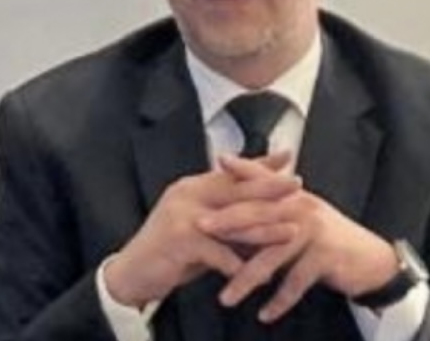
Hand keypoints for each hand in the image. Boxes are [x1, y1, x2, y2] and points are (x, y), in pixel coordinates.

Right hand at [103, 152, 300, 307]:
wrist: (131, 272)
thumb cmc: (169, 252)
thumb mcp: (199, 229)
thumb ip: (225, 220)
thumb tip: (261, 217)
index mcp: (192, 187)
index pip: (231, 172)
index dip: (259, 163)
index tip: (287, 156)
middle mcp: (187, 194)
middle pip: (236, 189)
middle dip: (270, 188)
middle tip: (298, 184)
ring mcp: (181, 214)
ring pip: (233, 220)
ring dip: (265, 228)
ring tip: (291, 231)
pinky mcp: (178, 238)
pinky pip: (216, 250)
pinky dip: (236, 264)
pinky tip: (255, 273)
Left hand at [200, 154, 398, 322]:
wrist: (371, 260)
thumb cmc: (328, 240)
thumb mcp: (300, 218)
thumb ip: (272, 210)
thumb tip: (232, 211)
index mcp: (293, 197)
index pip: (262, 180)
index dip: (239, 170)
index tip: (213, 165)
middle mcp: (302, 208)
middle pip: (258, 215)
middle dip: (227, 224)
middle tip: (200, 231)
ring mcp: (314, 231)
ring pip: (272, 255)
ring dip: (246, 279)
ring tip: (226, 297)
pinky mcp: (325, 256)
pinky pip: (295, 281)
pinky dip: (279, 301)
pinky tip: (264, 314)